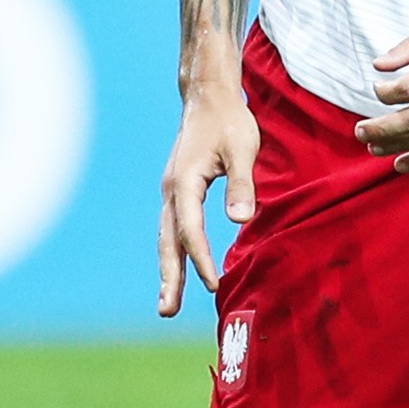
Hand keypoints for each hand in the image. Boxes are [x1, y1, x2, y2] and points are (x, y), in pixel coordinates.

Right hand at [156, 81, 259, 317]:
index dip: (201, 259)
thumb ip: (241, 184)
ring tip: (168, 303)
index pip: (191, 229)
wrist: (209, 96)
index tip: (214, 285)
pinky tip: (178, 269)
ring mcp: (172, 190)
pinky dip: (173, 251)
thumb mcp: (242, 149)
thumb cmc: (230, 121)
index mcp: (185, 181)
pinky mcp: (178, 190)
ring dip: (168, 270)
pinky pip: (172, 228)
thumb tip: (240, 220)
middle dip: (169, 277)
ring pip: (166, 237)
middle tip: (168, 311)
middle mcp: (172, 189)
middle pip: (167, 240)